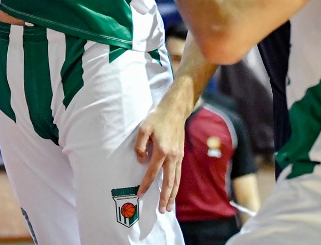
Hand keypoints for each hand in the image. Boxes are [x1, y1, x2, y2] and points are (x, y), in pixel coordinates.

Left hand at [134, 97, 188, 211]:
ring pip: (176, 180)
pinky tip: (173, 191)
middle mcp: (172, 156)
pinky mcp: (180, 155)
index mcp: (162, 150)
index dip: (145, 184)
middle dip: (165, 198)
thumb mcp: (143, 128)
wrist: (175, 110)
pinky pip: (178, 174)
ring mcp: (178, 156)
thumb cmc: (157, 118)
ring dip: (172, 195)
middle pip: (169, 182)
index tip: (140, 194)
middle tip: (161, 211)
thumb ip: (140, 146)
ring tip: (169, 207)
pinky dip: (176, 185)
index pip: (152, 172)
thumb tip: (141, 160)